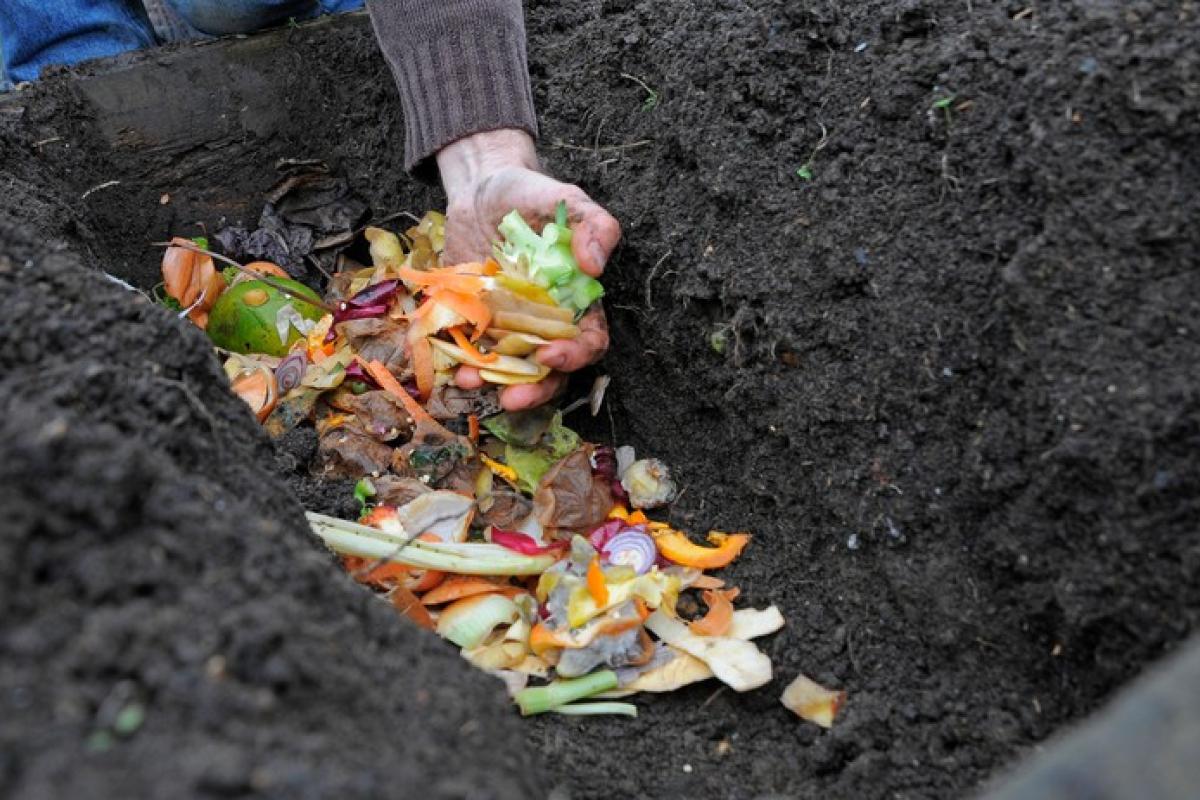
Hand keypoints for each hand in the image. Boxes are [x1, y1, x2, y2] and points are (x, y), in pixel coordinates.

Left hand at [436, 129, 619, 409]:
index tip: (551, 354)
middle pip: (549, 370)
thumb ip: (592, 225)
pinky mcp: (472, 322)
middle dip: (533, 389)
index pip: (588, 341)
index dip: (575, 355)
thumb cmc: (529, 194)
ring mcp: (506, 326)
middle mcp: (543, 322)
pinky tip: (450, 364)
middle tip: (511, 398)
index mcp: (575, 302)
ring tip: (469, 380)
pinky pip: (469, 351)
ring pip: (508, 369)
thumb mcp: (564, 199)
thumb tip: (595, 264)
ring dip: (492, 382)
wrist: (479, 188)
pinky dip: (460, 362)